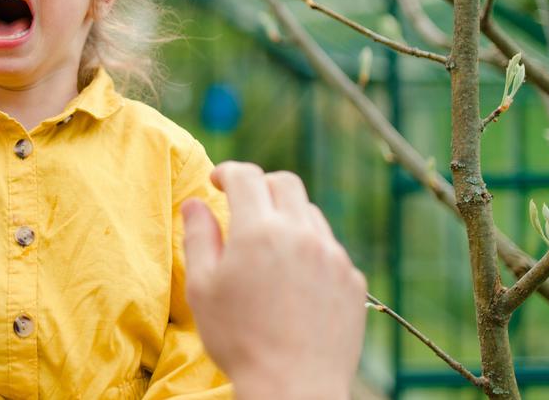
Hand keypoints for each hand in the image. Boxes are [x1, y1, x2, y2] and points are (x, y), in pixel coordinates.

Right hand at [182, 162, 366, 399]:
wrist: (293, 387)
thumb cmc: (239, 339)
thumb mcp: (202, 288)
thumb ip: (198, 237)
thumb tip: (195, 202)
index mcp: (258, 230)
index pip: (245, 176)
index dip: (227, 171)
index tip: (217, 182)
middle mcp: (301, 233)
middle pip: (285, 183)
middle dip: (262, 186)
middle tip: (245, 206)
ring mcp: (333, 256)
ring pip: (310, 214)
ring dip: (288, 218)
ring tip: (270, 249)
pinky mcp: (353, 279)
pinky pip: (331, 249)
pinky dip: (311, 250)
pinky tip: (295, 281)